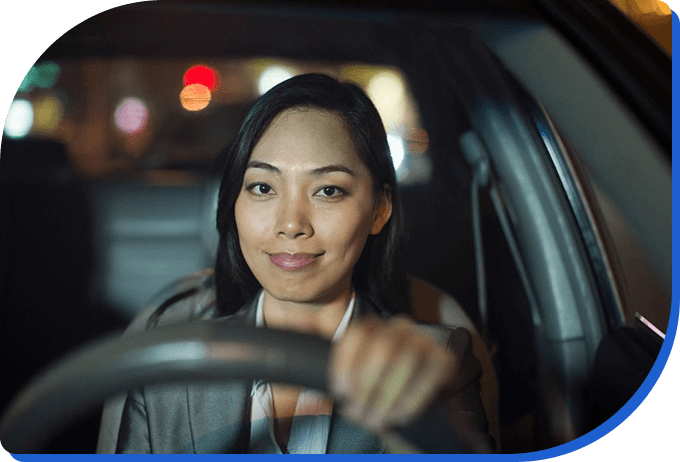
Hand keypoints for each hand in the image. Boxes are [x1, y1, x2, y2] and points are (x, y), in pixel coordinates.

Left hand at [328, 315, 456, 433]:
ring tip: (378, 418)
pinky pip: (428, 376)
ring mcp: (423, 342)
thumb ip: (325, 382)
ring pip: (403, 361)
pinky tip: (400, 415)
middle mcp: (398, 328)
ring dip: (387, 396)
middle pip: (380, 348)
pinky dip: (411, 399)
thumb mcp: (350, 385)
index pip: (356, 335)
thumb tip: (306, 392)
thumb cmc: (378, 393)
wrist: (415, 406)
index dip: (345, 364)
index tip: (341, 392)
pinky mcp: (443, 361)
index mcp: (372, 329)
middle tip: (360, 412)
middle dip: (367, 385)